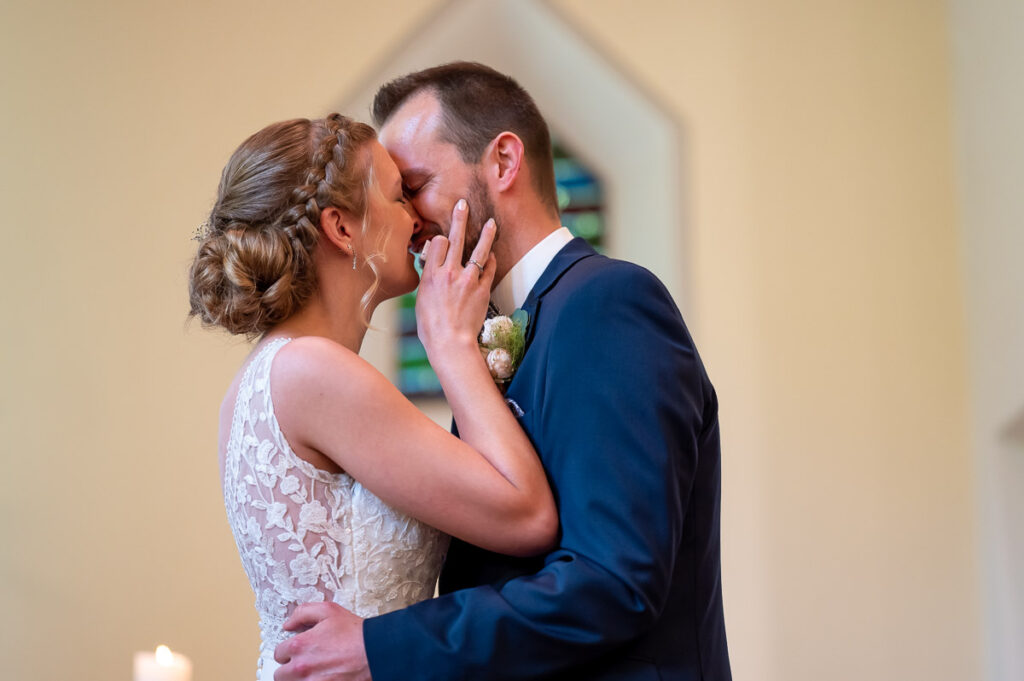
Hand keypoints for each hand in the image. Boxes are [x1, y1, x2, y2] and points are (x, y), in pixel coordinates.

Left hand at [273, 602, 370, 680]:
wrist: (374, 652)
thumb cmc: (354, 633)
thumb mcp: (328, 611)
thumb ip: (303, 613)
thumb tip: (288, 624)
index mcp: (299, 646)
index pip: (278, 653)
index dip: (288, 650)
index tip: (297, 650)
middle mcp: (301, 667)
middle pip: (280, 674)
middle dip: (289, 668)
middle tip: (303, 663)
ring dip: (298, 678)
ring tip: (312, 672)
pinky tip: (321, 677)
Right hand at [415, 198, 496, 358]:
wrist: (450, 343)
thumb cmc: (431, 327)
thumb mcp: (421, 300)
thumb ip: (428, 281)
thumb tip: (430, 268)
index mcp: (431, 275)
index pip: (437, 243)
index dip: (440, 239)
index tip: (442, 240)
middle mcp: (449, 274)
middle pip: (455, 239)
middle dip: (459, 218)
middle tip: (463, 204)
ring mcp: (467, 280)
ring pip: (479, 251)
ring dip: (486, 234)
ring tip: (492, 223)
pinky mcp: (482, 290)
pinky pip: (489, 269)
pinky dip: (491, 261)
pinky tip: (492, 254)